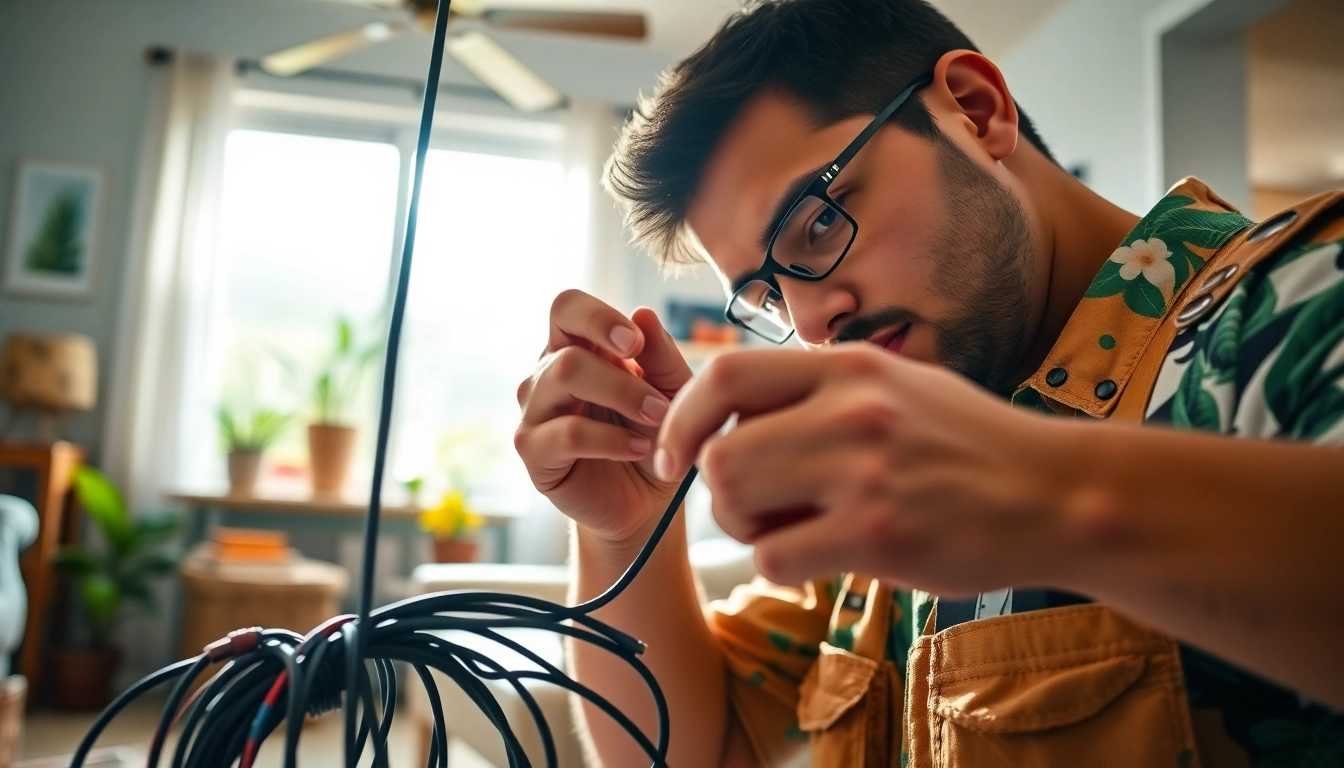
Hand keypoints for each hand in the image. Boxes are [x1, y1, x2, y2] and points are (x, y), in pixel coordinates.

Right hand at [516, 290, 692, 547]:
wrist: (648, 498)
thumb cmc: (655, 434)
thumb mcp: (672, 390)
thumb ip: (660, 355)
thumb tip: (642, 312)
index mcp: (576, 346)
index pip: (566, 306)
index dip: (598, 318)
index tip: (636, 344)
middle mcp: (547, 373)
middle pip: (568, 351)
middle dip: (623, 378)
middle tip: (662, 404)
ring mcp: (534, 410)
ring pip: (562, 379)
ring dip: (621, 399)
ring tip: (657, 423)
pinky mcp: (533, 450)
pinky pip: (566, 433)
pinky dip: (610, 440)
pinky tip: (639, 449)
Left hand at [653, 344, 1074, 595]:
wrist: (1058, 493)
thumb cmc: (968, 444)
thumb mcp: (896, 385)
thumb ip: (818, 390)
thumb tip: (732, 409)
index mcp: (847, 365)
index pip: (725, 373)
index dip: (682, 416)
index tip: (676, 454)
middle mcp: (851, 409)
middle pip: (720, 453)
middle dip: (723, 494)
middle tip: (761, 509)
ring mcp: (865, 470)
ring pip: (736, 503)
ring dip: (749, 530)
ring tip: (795, 531)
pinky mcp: (880, 533)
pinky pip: (775, 557)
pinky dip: (783, 566)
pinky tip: (826, 558)